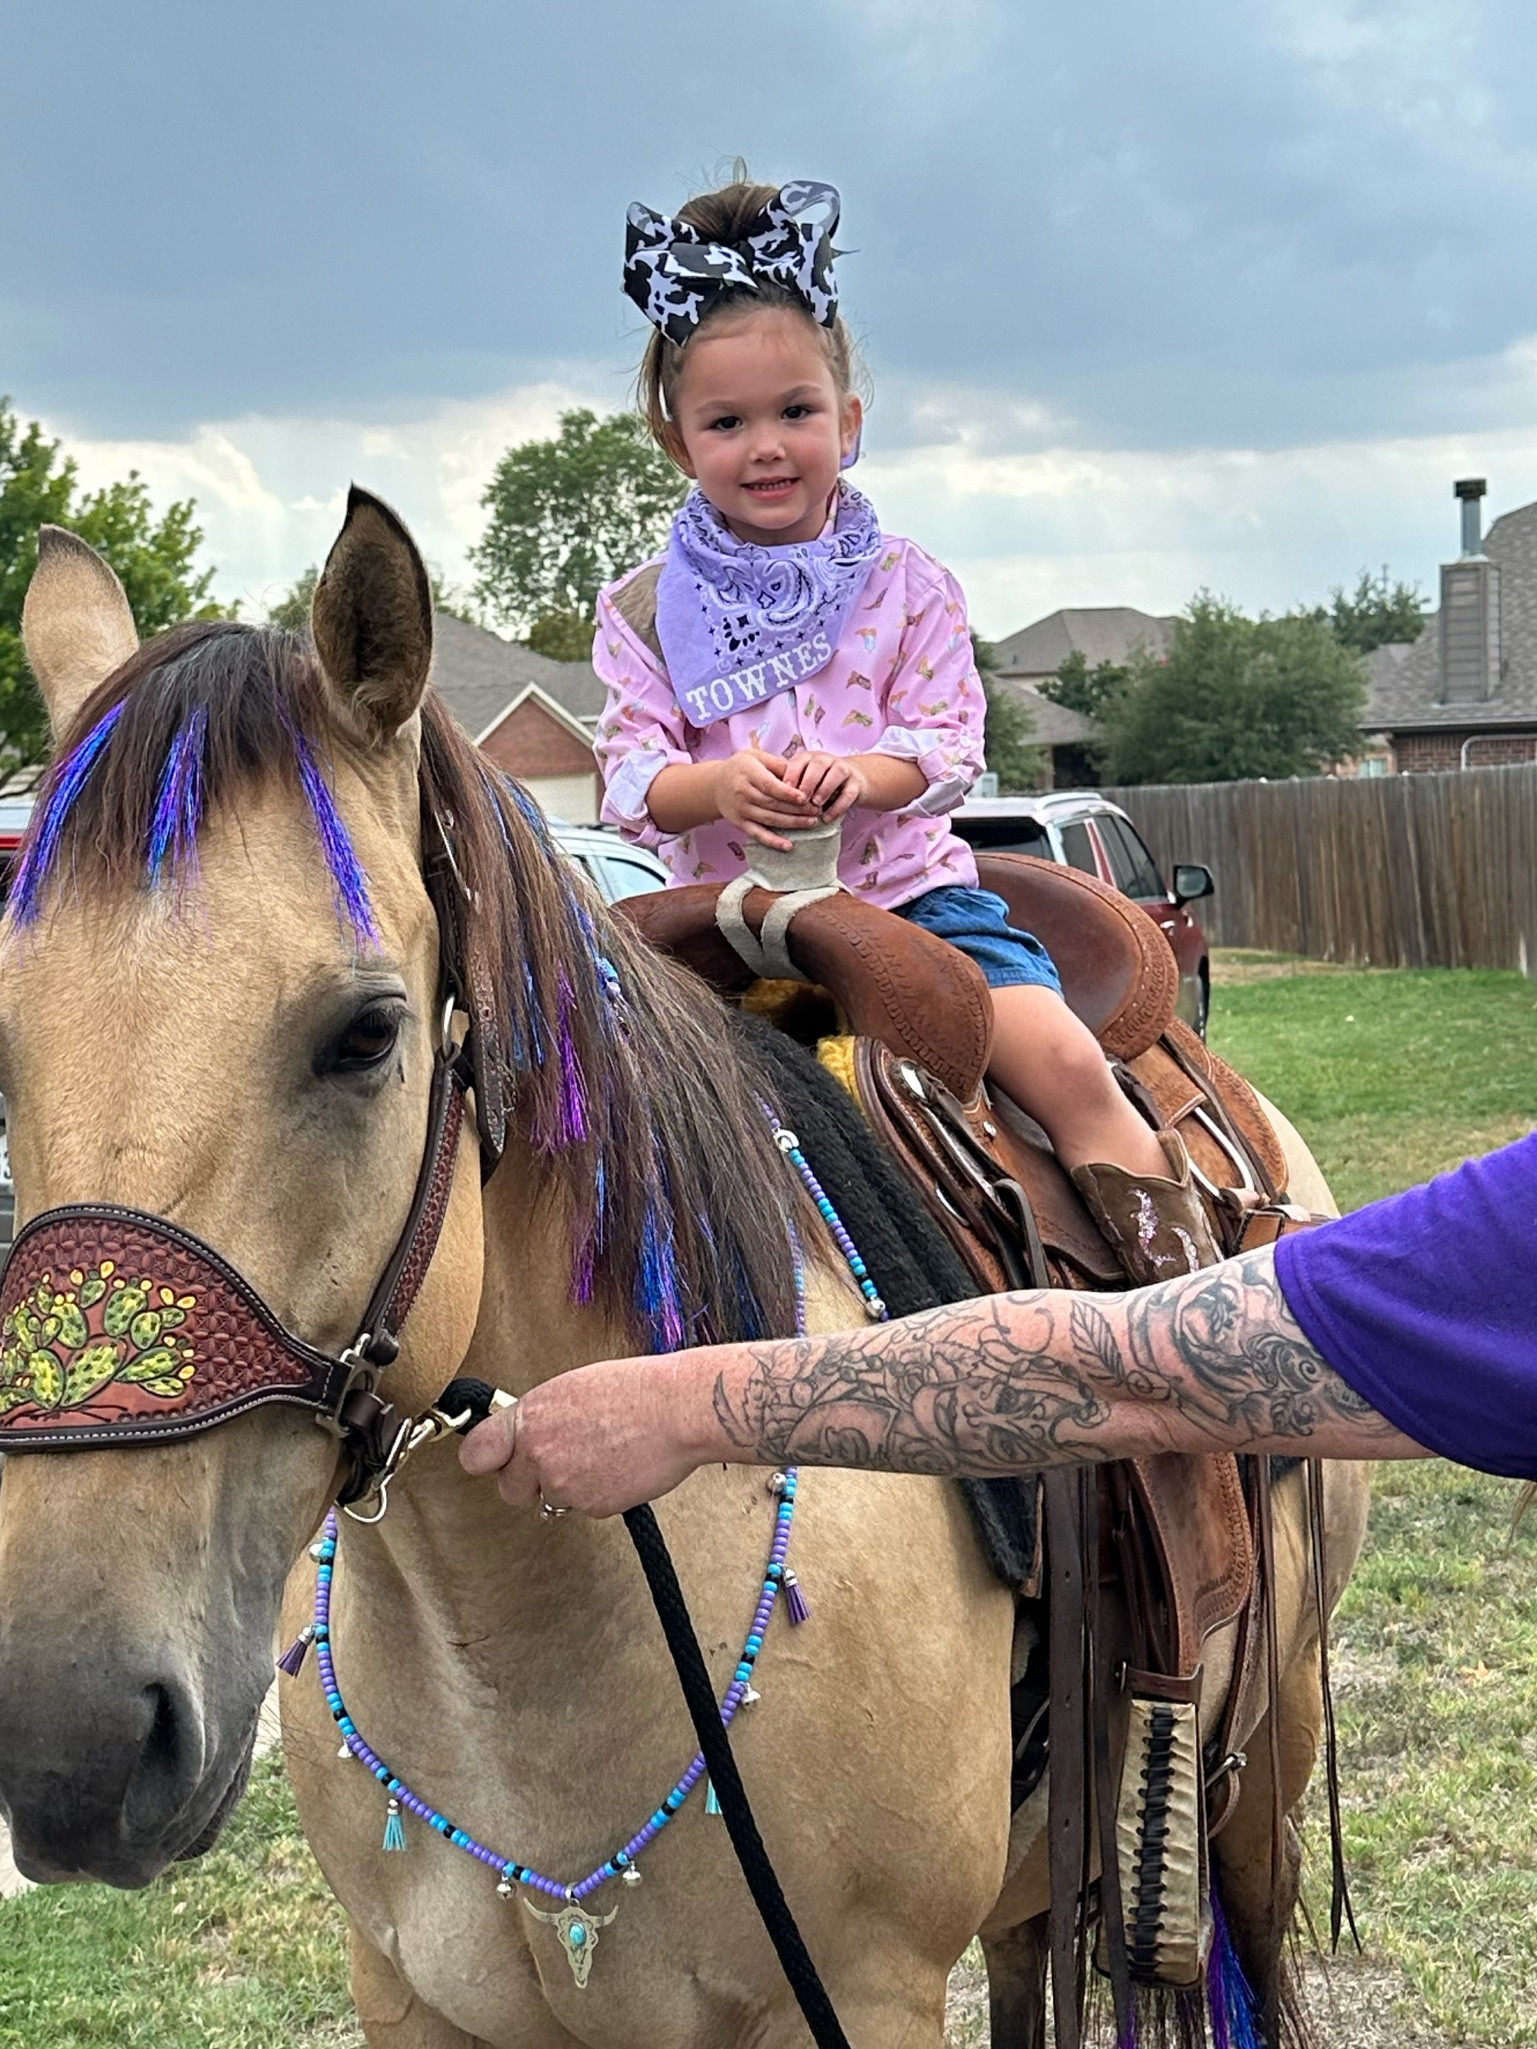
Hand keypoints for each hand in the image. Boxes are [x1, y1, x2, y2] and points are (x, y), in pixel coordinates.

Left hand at [458, 1355, 712, 1517]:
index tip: (492, 1459)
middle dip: (528, 1481)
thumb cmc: (635, 1389)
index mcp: (529, 1416)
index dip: (486, 1459)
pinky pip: (583, 1506)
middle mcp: (538, 1452)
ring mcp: (563, 1484)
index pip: (476, 1453)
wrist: (677, 1411)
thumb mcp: (573, 1387)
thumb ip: (542, 1417)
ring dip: (568, 1485)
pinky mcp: (591, 1506)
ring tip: (601, 1456)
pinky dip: (598, 1493)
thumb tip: (529, 1434)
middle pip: (509, 1488)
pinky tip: (619, 1466)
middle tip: (558, 1462)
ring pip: (550, 1499)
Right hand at [711, 749, 815, 850]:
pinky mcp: (740, 823)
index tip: (805, 798)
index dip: (787, 793)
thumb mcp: (756, 756)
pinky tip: (788, 846)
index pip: (769, 785)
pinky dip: (773, 841)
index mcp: (748, 773)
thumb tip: (800, 772)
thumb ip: (777, 763)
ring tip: (812, 823)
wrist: (715, 784)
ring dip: (792, 823)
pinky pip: (758, 834)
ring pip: (769, 819)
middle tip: (817, 811)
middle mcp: (742, 792)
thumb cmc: (741, 767)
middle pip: (772, 804)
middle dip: (797, 809)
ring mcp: (741, 810)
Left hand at [781, 750, 869, 820]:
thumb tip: (766, 795)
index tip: (782, 790)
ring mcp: (843, 770)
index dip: (791, 775)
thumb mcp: (803, 780)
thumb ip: (789, 785)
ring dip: (824, 790)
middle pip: (818, 765)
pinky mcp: (856, 784)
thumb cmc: (818, 783)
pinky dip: (838, 807)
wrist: (853, 781)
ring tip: (815, 806)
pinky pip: (848, 794)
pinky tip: (827, 818)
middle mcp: (827, 760)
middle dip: (808, 782)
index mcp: (810, 758)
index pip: (799, 761)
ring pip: (835, 774)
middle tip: (800, 799)